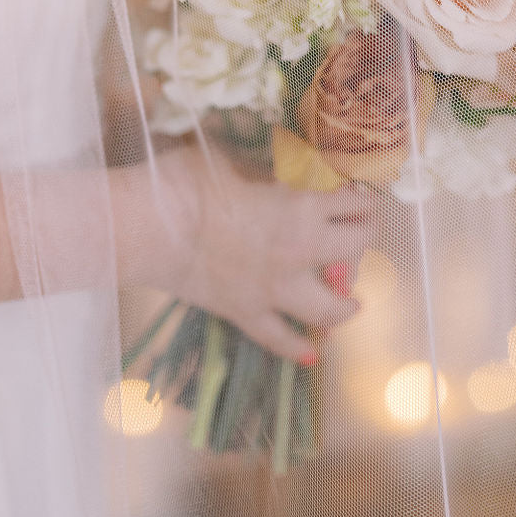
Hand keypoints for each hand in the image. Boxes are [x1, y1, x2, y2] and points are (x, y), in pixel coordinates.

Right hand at [112, 139, 378, 360]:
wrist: (150, 228)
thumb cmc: (188, 182)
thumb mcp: (229, 158)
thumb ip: (258, 167)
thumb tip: (268, 168)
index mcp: (300, 207)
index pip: (348, 203)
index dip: (361, 198)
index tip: (364, 196)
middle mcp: (299, 252)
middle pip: (352, 249)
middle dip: (364, 238)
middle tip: (365, 232)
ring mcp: (275, 290)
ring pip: (327, 308)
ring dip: (346, 306)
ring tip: (356, 304)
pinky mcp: (247, 314)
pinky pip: (279, 339)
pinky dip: (297, 349)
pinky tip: (312, 357)